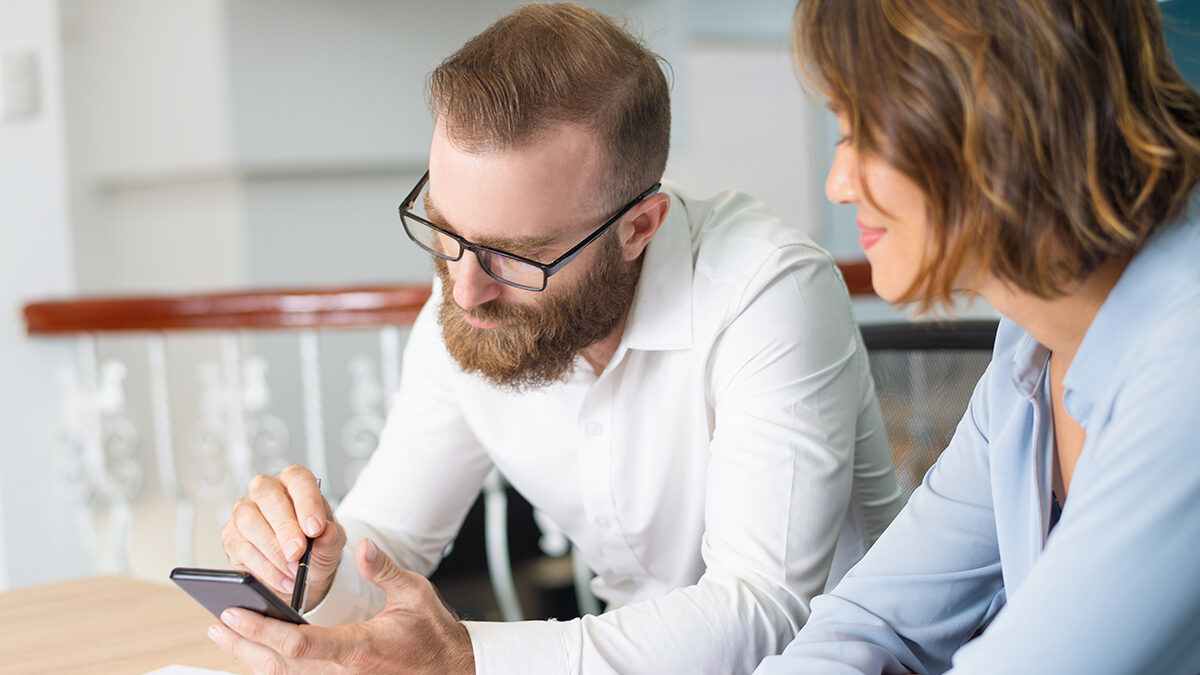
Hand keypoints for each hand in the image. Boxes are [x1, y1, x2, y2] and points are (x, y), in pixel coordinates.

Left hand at [208, 538, 474, 674]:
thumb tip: (364, 546)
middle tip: (216, 622)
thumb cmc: (434, 634)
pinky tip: (256, 650)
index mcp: (360, 649)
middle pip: (280, 665)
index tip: (234, 614)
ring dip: (251, 656)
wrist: (452, 670)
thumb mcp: (416, 594)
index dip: (262, 630)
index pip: (300, 643)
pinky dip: (273, 665)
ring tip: (225, 634)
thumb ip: (385, 570)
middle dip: (244, 644)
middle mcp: (344, 673)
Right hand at [221, 464, 345, 609]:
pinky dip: (265, 569)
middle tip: (298, 552)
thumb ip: (331, 537)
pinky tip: (283, 579)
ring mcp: (245, 511)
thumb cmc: (316, 546)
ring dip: (273, 551)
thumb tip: (326, 533)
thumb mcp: (331, 543)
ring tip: (294, 570)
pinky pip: (242, 549)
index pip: (299, 480)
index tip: (315, 528)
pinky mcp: (231, 536)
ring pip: (249, 522)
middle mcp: (266, 491)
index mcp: (294, 482)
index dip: (307, 502)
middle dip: (285, 528)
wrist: (301, 570)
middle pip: (269, 497)